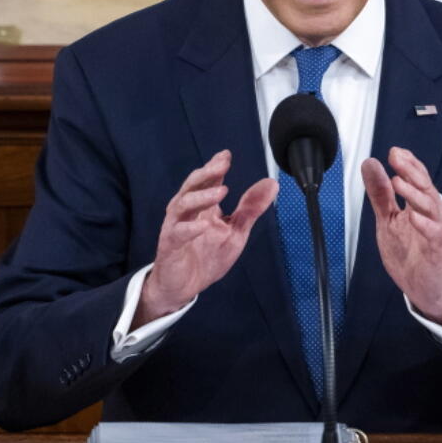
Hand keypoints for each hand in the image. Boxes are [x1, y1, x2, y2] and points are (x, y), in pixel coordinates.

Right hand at [134, 150, 277, 328]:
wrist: (184, 288)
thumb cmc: (207, 258)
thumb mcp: (236, 232)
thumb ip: (250, 208)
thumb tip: (271, 184)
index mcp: (202, 207)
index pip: (207, 180)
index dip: (215, 166)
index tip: (227, 155)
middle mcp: (186, 212)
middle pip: (192, 186)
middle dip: (207, 173)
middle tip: (223, 164)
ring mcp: (176, 227)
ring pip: (182, 204)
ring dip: (202, 196)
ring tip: (221, 191)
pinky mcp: (170, 246)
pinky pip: (177, 233)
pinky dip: (190, 227)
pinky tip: (203, 224)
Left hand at [362, 147, 441, 327]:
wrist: (423, 287)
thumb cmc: (410, 253)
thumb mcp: (387, 219)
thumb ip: (380, 193)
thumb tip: (371, 165)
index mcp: (421, 204)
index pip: (417, 177)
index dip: (408, 163)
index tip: (395, 152)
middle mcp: (432, 214)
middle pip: (425, 187)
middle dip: (411, 171)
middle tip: (397, 159)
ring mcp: (437, 231)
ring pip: (430, 207)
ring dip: (414, 193)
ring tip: (399, 182)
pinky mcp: (438, 250)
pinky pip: (434, 234)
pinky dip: (425, 224)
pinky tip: (413, 216)